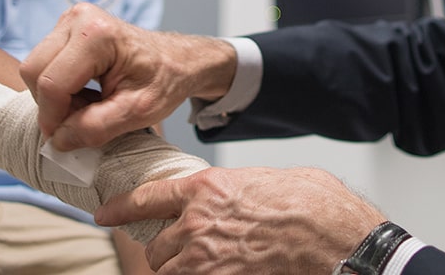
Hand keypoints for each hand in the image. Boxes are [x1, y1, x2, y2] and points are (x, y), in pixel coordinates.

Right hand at [21, 3, 235, 149]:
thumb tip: (57, 141)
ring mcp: (70, 19)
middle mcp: (79, 18)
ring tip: (89, 105)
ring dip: (55, 96)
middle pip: (34, 72)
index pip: (52, 83)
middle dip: (53, 105)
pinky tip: (85, 92)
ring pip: (35, 68)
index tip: (65, 139)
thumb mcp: (137, 112)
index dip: (53, 118)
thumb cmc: (164, 80)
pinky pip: (44, 63)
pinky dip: (58, 86)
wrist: (178, 60)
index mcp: (98, 34)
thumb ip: (95, 128)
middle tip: (83, 119)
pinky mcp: (65, 28)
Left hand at [95, 167, 386, 273]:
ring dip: (178, 271)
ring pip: (168, 271)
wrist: (339, 241)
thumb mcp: (269, 180)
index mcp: (208, 188)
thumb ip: (238, 188)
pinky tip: (215, 272)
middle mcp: (197, 222)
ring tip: (199, 266)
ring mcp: (205, 259)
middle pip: (157, 245)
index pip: (146, 199)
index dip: (120, 209)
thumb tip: (234, 196)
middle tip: (184, 252)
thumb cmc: (316, 207)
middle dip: (166, 251)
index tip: (105, 215)